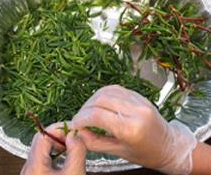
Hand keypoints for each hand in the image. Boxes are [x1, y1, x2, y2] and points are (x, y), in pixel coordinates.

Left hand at [21, 122, 85, 174]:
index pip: (44, 134)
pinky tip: (67, 159)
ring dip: (60, 144)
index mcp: (34, 165)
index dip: (60, 128)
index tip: (75, 128)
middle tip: (75, 137)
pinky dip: (58, 154)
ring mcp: (32, 172)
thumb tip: (75, 135)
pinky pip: (46, 159)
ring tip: (73, 147)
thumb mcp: (74, 174)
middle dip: (61, 135)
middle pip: (43, 140)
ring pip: (44, 150)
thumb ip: (76, 152)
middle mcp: (29, 167)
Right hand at [72, 85, 196, 174]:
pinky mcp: (139, 96)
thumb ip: (94, 142)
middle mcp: (136, 111)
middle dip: (85, 108)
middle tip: (80, 118)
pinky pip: (116, 89)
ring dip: (93, 99)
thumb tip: (78, 132)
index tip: (74, 124)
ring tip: (89, 111)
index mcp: (131, 129)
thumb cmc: (147, 154)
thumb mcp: (118, 152)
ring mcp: (139, 101)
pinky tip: (100, 103)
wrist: (169, 145)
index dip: (81, 118)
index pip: (97, 115)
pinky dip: (104, 94)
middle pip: (100, 99)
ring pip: (107, 91)